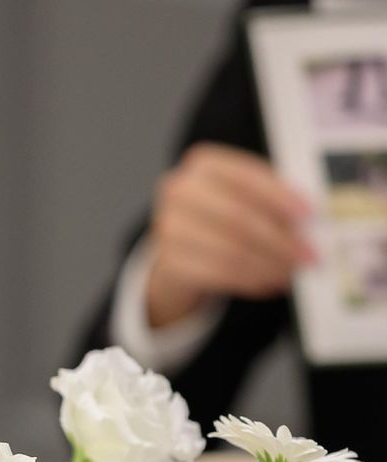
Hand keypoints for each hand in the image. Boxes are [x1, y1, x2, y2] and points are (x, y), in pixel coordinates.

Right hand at [145, 143, 315, 327]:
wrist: (178, 247)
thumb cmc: (219, 218)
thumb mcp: (243, 196)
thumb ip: (271, 201)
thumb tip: (307, 224)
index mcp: (204, 164)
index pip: (246, 178)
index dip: (280, 197)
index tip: (309, 215)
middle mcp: (180, 191)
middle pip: (239, 217)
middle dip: (280, 240)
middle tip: (308, 255)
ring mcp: (168, 228)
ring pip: (229, 249)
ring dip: (267, 265)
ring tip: (290, 272)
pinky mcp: (168, 262)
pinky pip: (216, 274)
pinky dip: (248, 280)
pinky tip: (267, 283)